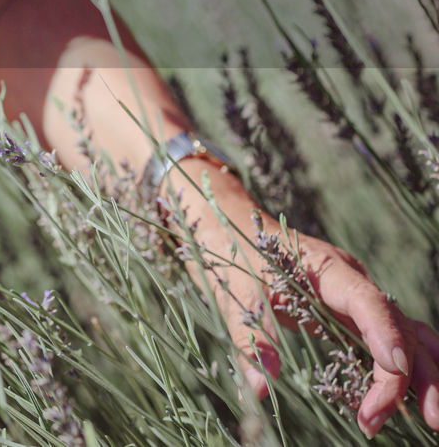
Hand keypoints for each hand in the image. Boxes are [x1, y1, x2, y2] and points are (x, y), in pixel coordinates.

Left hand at [206, 211, 438, 437]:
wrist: (231, 229)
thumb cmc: (233, 257)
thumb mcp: (235, 296)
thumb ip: (251, 338)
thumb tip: (260, 386)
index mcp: (326, 269)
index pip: (366, 301)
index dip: (385, 333)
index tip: (395, 369)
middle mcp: (353, 282)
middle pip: (397, 326)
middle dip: (405, 375)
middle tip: (392, 419)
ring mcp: (358, 298)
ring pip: (408, 335)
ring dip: (421, 376)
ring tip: (429, 421)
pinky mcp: (354, 314)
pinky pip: (392, 340)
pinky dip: (407, 369)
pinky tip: (414, 401)